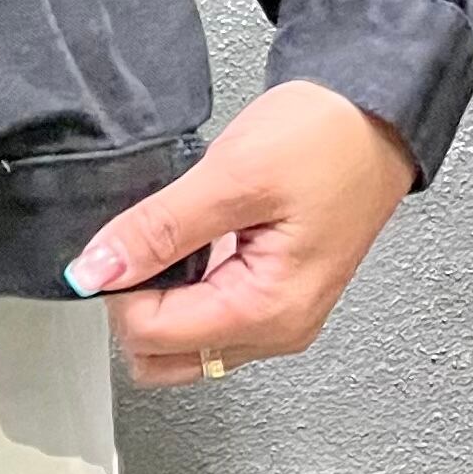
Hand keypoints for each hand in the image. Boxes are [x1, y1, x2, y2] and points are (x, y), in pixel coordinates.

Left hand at [62, 79, 420, 387]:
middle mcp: (278, 329)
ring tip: (168, 233)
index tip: (119, 239)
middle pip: (164, 357)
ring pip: (183, 342)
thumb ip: (160, 228)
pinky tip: (186, 239)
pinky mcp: (273, 293)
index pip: (154, 337)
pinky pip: (207, 313)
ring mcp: (278, 316)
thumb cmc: (325, 140)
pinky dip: (182, 285)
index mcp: (269, 312)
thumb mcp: (232, 175)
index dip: (121, 288)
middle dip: (134, 304)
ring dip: (158, 297)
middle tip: (140, 238)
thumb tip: (97, 270)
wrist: (375, 116)